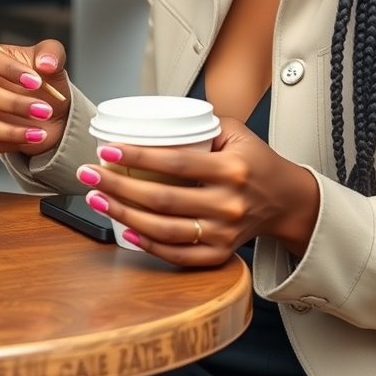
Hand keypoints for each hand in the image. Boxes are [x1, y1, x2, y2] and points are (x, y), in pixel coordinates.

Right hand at [0, 40, 70, 157]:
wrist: (46, 111)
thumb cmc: (42, 80)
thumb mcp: (52, 59)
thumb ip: (52, 53)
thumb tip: (46, 63)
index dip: (9, 69)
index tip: (36, 81)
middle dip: (14, 104)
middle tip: (43, 110)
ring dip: (12, 131)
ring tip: (39, 133)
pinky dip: (7, 145)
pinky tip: (27, 140)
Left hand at [76, 117, 319, 266]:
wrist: (285, 200)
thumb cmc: (255, 161)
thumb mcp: (237, 133)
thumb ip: (202, 125)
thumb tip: (154, 121)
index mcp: (232, 170)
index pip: (176, 162)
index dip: (138, 157)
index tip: (108, 149)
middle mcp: (228, 204)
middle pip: (162, 199)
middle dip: (119, 186)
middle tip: (90, 174)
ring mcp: (223, 234)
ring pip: (164, 229)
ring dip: (123, 214)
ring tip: (97, 199)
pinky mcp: (219, 254)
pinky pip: (177, 254)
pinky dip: (148, 244)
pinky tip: (125, 229)